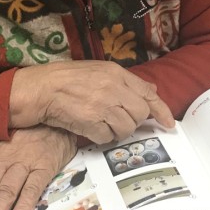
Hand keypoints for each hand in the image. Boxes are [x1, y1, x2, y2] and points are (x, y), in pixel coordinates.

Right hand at [10, 60, 174, 142]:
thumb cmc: (66, 79)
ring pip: (126, 128)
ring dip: (116, 131)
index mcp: (116, 73)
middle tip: (116, 120)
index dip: (161, 110)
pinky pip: (107, 138)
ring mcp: (102, 106)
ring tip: (100, 123)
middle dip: (132, 121)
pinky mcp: (90, 122)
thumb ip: (126, 81)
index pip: (147, 93)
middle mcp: (112, 88)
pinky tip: (89, 128)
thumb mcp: (98, 70)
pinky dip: (100, 137)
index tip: (169, 123)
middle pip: (139, 114)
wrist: (40, 89)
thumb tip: (152, 90)